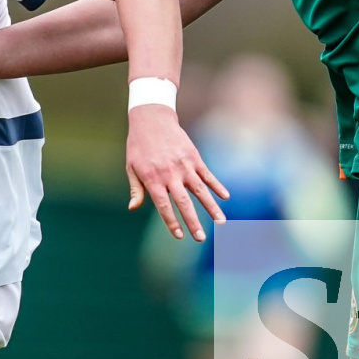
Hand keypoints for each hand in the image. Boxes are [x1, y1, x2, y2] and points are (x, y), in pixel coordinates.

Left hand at [126, 104, 228, 241]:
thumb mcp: (132, 167)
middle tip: (201, 239)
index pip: (164, 206)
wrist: (152, 119)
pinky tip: (226, 198)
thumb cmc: (139, 146)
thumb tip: (133, 208)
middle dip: (193, 222)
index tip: (179, 236)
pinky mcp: (194, 157)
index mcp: (153, 179)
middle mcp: (170, 175)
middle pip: (184, 203)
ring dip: (211, 207)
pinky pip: (207, 175)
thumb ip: (136, 189)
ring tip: (221, 223)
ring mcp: (184, 166)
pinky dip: (217, 186)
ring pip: (200, 191)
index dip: (172, 222)